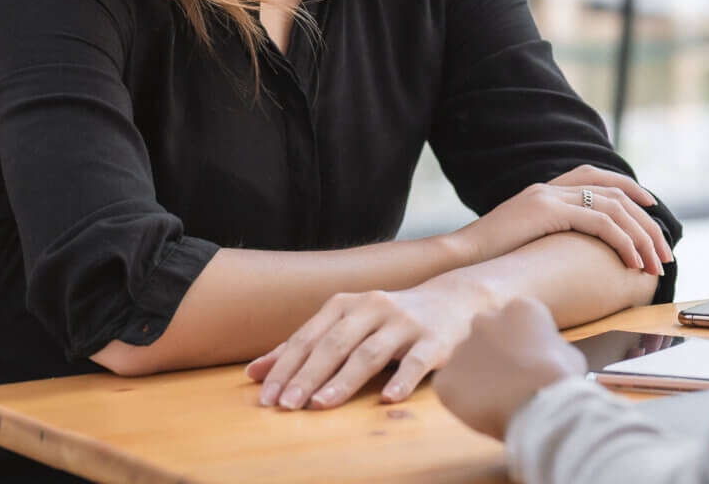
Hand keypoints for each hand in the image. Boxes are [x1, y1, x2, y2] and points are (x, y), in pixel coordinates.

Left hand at [245, 283, 475, 409]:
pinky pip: (416, 362)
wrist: (454, 301)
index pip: (309, 338)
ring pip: (369, 353)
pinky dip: (401, 379)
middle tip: (286, 405)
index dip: (285, 366)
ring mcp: (405, 323)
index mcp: (346, 304)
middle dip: (307, 375)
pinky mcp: (435, 340)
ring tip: (320, 405)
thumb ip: (304, 347)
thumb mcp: (346, 324)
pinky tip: (387, 398)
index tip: (265, 396)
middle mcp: (373, 308)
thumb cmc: (390, 320)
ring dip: (343, 380)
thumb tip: (254, 373)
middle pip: (334, 344)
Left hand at [435, 297, 584, 438]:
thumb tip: (547, 355)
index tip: (531, 363)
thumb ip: (550, 347)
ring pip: (466, 363)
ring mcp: (460, 349)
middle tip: (509, 379)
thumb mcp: (568, 353)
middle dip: (494, 355)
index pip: (516, 322)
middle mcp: (483, 321)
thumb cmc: (560, 379)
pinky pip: (452, 388)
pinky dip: (463, 399)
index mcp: (518, 308)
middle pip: (486, 336)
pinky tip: (483, 410)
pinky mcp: (446, 378)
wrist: (539, 403)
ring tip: (498, 400)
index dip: (524, 345)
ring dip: (478, 378)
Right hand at [451, 165, 671, 274]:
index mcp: (544, 191)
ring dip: (640, 236)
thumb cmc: (488, 260)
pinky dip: (622, 241)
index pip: (596, 177)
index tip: (651, 207)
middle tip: (664, 250)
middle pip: (613, 193)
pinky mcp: (547, 212)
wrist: (458, 258)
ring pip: (613, 207)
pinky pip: (600, 223)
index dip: (628, 188)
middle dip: (646, 221)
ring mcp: (548, 197)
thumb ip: (547, 236)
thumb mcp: (523, 241)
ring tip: (654, 262)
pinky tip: (632, 261)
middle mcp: (549, 188)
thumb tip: (571, 253)